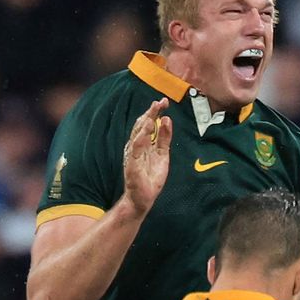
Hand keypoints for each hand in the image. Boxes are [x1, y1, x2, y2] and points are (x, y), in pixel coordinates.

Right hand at [120, 98, 172, 217]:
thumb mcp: (163, 155)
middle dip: (151, 112)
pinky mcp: (132, 162)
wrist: (143, 198)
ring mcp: (133, 154)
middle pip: (142, 124)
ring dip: (147, 119)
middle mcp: (136, 146)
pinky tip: (148, 125)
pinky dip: (142, 134)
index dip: (154, 112)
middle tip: (161, 101)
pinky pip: (136, 145)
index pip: (147, 124)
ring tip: (155, 108)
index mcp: (143, 144)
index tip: (163, 102)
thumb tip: (166, 120)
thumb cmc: (151, 178)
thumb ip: (164, 138)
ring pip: (138, 132)